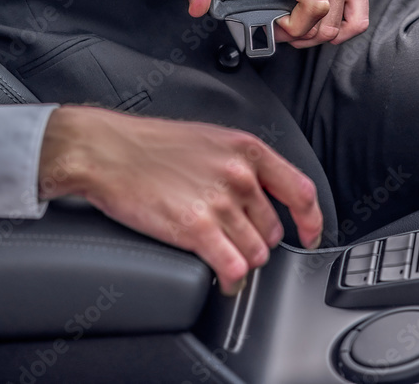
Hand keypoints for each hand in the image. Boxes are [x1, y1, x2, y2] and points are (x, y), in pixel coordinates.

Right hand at [38, 105, 323, 294]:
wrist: (106, 151)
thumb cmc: (150, 144)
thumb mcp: (210, 139)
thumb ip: (241, 163)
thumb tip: (261, 192)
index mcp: (246, 150)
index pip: (300, 191)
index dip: (311, 220)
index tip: (310, 234)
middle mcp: (239, 176)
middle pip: (272, 230)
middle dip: (257, 242)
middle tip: (235, 243)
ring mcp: (219, 203)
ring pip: (255, 253)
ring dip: (243, 263)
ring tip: (225, 261)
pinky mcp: (196, 229)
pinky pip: (233, 267)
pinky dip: (232, 280)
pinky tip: (223, 279)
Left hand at [184, 0, 368, 48]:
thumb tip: (198, 3)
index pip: (313, 9)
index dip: (293, 28)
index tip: (275, 23)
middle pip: (323, 24)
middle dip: (299, 35)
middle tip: (280, 25)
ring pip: (338, 26)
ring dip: (315, 33)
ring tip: (295, 22)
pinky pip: (358, 19)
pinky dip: (341, 30)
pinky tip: (320, 26)